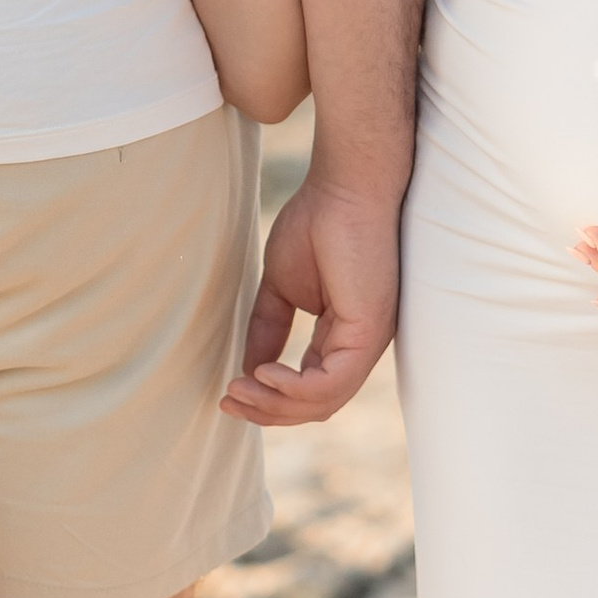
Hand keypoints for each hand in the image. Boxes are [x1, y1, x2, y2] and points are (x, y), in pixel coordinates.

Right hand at [223, 171, 400, 425]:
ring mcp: (369, 340)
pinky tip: (264, 373)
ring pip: (324, 401)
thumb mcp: (280, 288)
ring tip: (240, 389)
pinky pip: (332, 382)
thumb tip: (247, 367)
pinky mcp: (369, 330)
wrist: (343, 186)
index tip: (229, 393)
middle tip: (230, 402)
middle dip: (269, 411)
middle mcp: (360, 345)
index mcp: (342, 336)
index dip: (269, 399)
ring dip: (275, 404)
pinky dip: (294, 388)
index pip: (310, 388)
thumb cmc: (318, 223)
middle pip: (316, 404)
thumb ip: (268, 328)